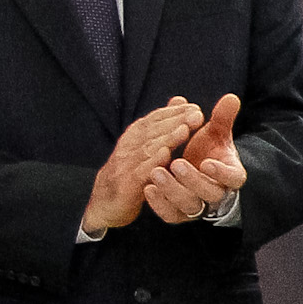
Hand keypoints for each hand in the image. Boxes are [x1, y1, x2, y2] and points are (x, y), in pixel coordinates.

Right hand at [85, 98, 200, 232]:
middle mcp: (129, 146)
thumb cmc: (130, 171)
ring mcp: (126, 164)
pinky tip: (166, 157)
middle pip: (153, 130)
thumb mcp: (146, 145)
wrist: (106, 203)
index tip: (194, 107)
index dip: (174, 112)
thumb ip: (163, 123)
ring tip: (185, 130)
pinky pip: (140, 172)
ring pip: (147, 148)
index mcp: (135, 136)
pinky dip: (152, 163)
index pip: (155, 119)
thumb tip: (180, 100)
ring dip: (167, 138)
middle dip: (175, 120)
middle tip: (197, 114)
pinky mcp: (126, 184)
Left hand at [144, 92, 248, 222]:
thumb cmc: (208, 151)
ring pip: (189, 206)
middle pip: (210, 194)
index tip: (208, 162)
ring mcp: (197, 205)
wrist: (195, 171)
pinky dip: (159, 204)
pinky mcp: (179, 213)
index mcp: (230, 175)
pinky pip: (171, 215)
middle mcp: (216, 194)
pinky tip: (148, 188)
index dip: (222, 174)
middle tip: (176, 163)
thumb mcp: (215, 133)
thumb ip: (223, 117)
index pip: (234, 179)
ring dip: (172, 190)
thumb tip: (231, 97)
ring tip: (156, 172)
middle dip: (192, 180)